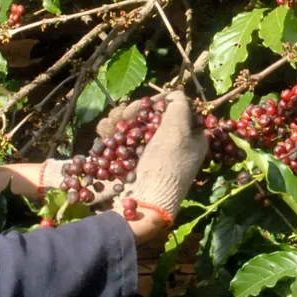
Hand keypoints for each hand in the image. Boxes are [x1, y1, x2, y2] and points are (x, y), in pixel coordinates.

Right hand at [108, 90, 207, 227]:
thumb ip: (179, 106)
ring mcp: (151, 154)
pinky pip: (121, 141)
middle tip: (124, 116)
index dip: (157, 104)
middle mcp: (173, 143)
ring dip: (118, 121)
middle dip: (133, 112)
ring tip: (109, 126)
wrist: (144, 203)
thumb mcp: (178, 131)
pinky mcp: (132, 163)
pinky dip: (111, 135)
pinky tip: (104, 134)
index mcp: (191, 137)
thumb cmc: (165, 166)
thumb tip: (176, 93)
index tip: (144, 106)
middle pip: (150, 116)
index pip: (174, 108)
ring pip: (132, 126)